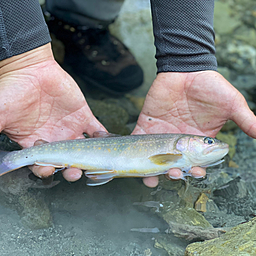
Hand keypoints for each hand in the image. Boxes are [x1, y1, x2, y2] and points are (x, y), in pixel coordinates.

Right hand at [0, 43, 105, 180]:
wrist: (32, 68)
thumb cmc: (13, 89)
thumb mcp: (0, 113)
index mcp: (36, 143)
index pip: (43, 164)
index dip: (45, 169)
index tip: (48, 169)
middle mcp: (55, 140)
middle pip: (67, 162)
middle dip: (72, 170)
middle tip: (75, 172)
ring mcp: (71, 129)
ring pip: (84, 150)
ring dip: (91, 157)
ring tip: (94, 161)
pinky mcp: (83, 117)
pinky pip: (96, 130)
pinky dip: (104, 137)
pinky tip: (105, 140)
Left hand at [133, 71, 255, 186]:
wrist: (185, 68)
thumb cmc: (209, 85)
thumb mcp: (231, 103)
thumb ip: (245, 120)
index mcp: (198, 141)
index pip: (196, 162)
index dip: (196, 171)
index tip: (196, 172)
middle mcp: (179, 142)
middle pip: (175, 165)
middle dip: (174, 174)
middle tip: (174, 173)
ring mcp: (162, 134)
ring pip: (155, 158)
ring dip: (152, 170)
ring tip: (152, 178)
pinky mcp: (147, 125)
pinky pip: (139, 140)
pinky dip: (134, 151)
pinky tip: (134, 161)